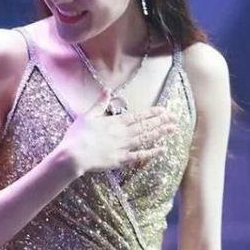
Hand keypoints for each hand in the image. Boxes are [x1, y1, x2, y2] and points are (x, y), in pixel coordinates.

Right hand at [58, 89, 177, 175]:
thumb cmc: (78, 135)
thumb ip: (100, 103)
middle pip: (145, 126)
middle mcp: (123, 133)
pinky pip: (139, 156)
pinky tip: (161, 149)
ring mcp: (123, 147)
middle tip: (174, 117)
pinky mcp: (121, 160)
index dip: (152, 113)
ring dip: (159, 133)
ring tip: (172, 129)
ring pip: (146, 139)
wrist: (74, 155)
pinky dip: (151, 153)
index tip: (163, 110)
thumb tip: (107, 89)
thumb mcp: (87, 115)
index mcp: (115, 122)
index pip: (138, 116)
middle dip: (160, 121)